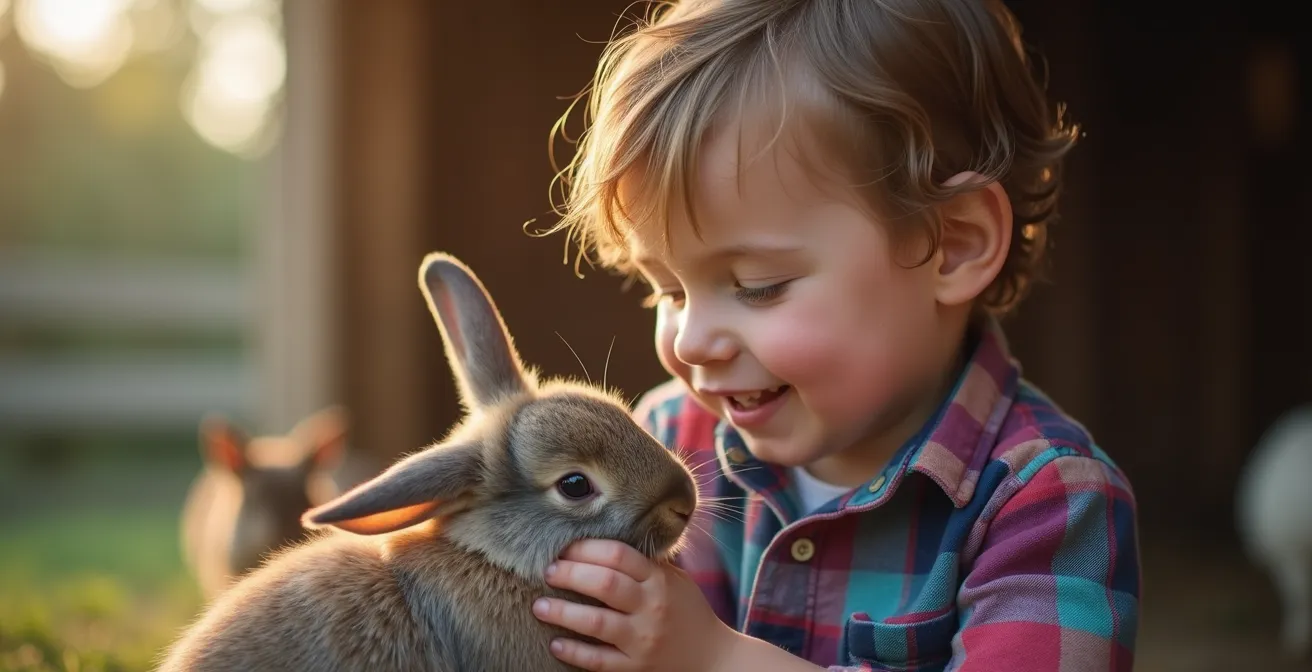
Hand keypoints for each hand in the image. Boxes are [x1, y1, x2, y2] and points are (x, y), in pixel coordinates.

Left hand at [531, 539, 735, 670]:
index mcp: (660, 581)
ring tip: (539, 605)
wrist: (715, 660)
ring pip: (597, 624)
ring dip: (563, 612)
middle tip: (546, 570)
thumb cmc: (688, 614)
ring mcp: (644, 640)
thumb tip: (601, 539)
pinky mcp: (636, 668)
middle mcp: (653, 608)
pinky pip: (599, 661)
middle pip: (605, 584)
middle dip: (570, 574)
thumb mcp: (675, 581)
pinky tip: (556, 643)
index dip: (586, 548)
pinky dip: (575, 652)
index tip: (563, 547)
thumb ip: (645, 564)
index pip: (619, 555)